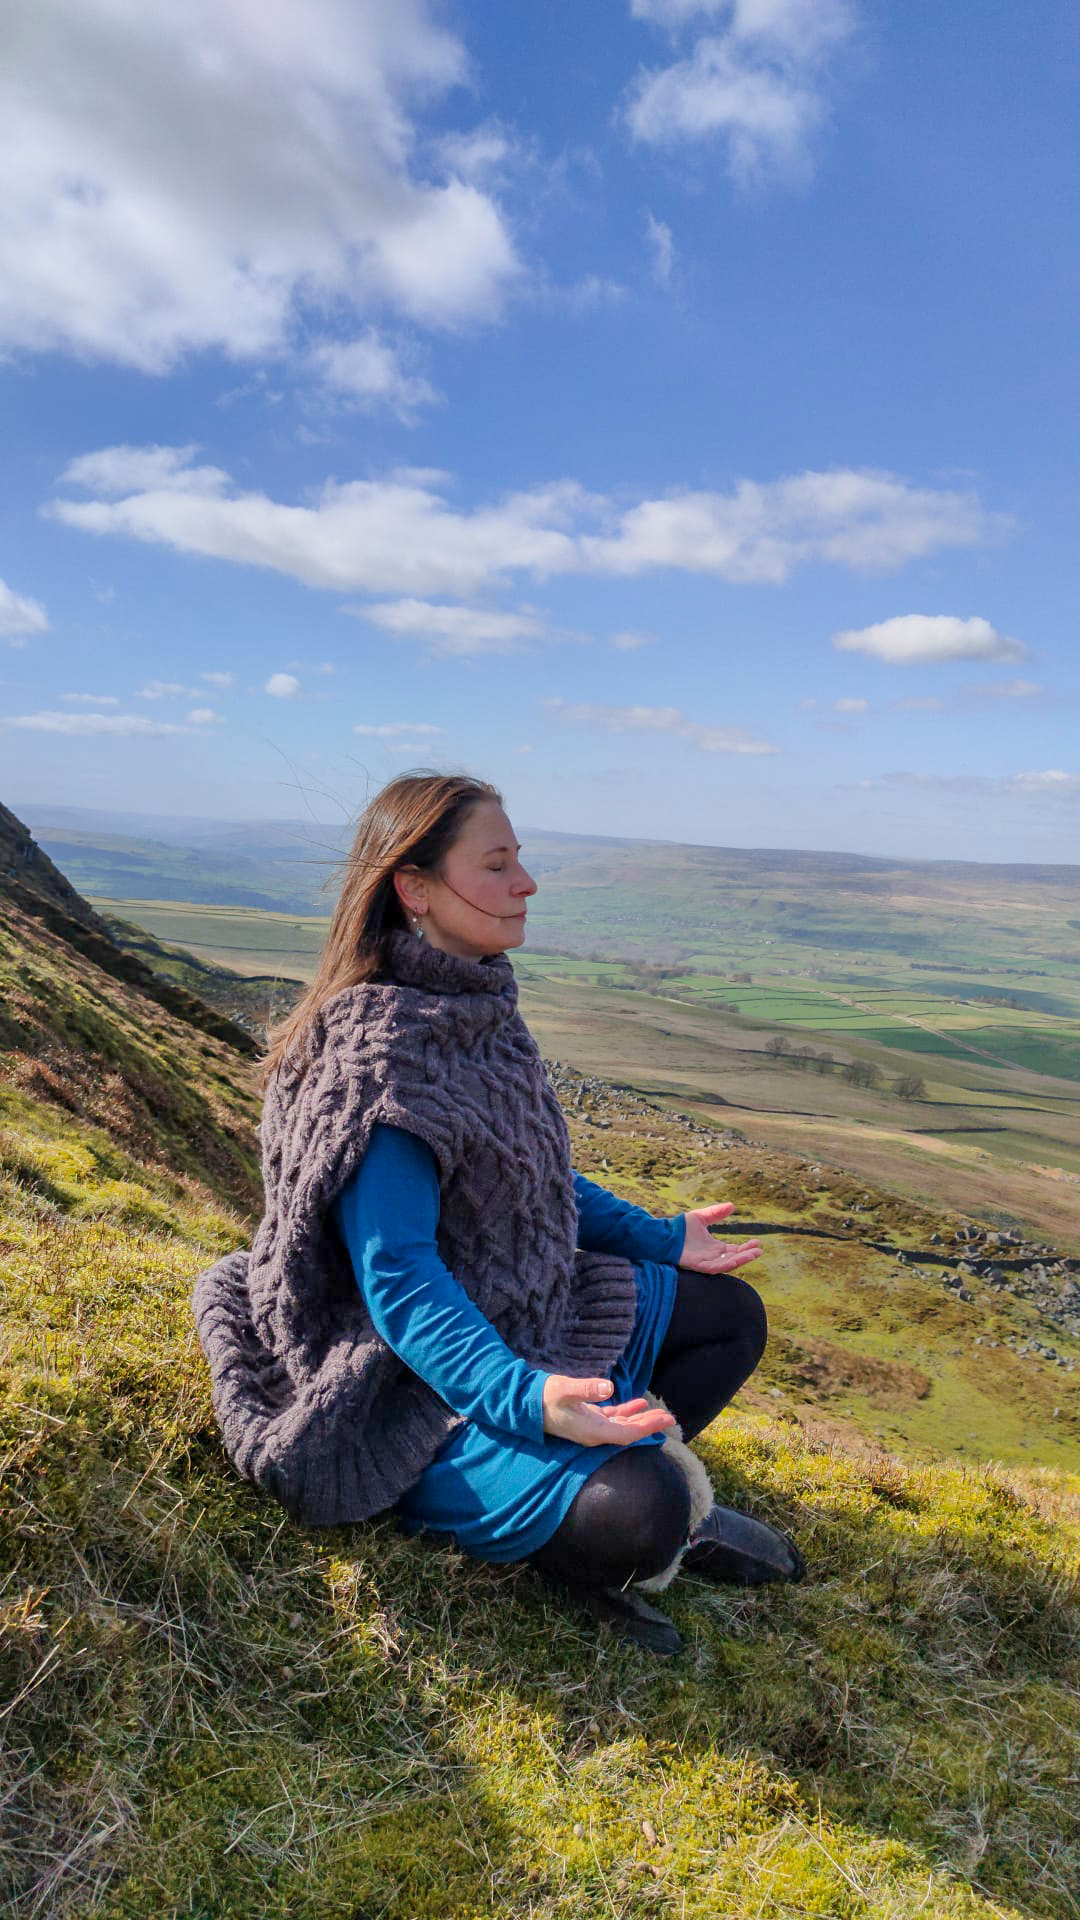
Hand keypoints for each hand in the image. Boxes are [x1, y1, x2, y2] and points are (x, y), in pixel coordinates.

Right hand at [541, 1374, 676, 1446]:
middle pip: (628, 1433)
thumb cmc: (544, 1396)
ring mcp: (591, 1428)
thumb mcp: (564, 1389)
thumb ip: (586, 1388)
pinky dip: (626, 1412)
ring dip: (640, 1420)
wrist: (523, 1404)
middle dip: (649, 1425)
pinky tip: (638, 1404)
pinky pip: (612, 1419)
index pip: (627, 1434)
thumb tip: (609, 1387)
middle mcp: (595, 1434)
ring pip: (622, 1426)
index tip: (666, 1420)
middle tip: (672, 1418)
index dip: (647, 1427)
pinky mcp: (588, 1419)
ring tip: (660, 1413)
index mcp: (593, 1431)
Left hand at [678, 1202, 761, 1275]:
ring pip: (727, 1264)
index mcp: (714, 1248)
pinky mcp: (698, 1266)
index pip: (734, 1250)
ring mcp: (706, 1262)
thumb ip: (716, 1213)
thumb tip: (732, 1205)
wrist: (664, 1234)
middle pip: (734, 1258)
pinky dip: (726, 1264)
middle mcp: (712, 1257)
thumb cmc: (680, 1228)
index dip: (746, 1247)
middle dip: (747, 1255)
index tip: (757, 1242)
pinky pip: (715, 1268)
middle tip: (759, 1250)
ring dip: (741, 1260)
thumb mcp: (701, 1217)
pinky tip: (736, 1259)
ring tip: (753, 1254)